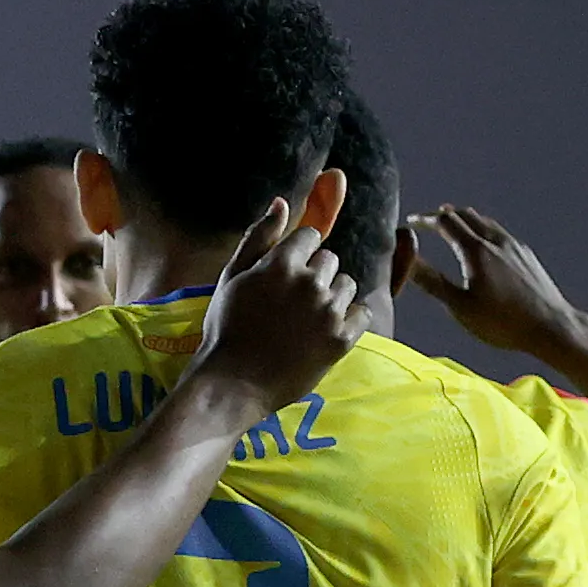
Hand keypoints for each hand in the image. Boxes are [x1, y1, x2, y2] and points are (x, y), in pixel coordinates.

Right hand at [185, 198, 363, 415]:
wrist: (233, 384)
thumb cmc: (226, 329)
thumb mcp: (232, 277)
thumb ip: (259, 237)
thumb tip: (282, 202)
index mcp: (282, 263)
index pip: (311, 236)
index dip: (297, 255)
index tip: (284, 278)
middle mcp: (310, 282)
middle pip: (330, 261)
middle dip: (315, 276)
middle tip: (291, 305)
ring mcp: (328, 312)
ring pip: (347, 285)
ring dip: (331, 297)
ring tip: (306, 321)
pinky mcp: (341, 339)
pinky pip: (361, 314)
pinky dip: (348, 320)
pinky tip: (323, 332)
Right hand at [404, 203, 587, 357]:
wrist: (550, 326)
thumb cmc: (502, 322)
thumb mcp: (460, 306)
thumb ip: (432, 281)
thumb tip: (407, 261)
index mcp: (475, 251)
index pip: (445, 222)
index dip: (425, 220)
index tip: (412, 222)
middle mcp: (495, 241)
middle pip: (465, 215)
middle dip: (443, 216)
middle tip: (428, 222)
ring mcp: (513, 246)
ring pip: (484, 221)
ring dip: (464, 219)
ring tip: (452, 226)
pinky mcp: (525, 254)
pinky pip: (498, 232)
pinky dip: (482, 229)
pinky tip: (482, 243)